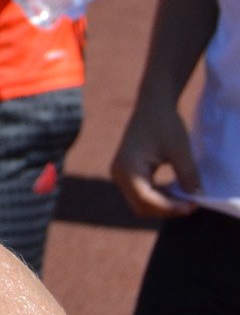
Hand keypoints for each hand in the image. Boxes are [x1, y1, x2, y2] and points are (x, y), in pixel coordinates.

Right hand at [111, 98, 199, 218]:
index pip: (147, 200)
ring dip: (163, 205)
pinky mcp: (127, 172)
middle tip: (191, 204)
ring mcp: (121, 174)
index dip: (170, 208)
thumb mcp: (180, 151)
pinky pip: (142, 194)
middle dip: (166, 210)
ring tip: (185, 199)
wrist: (152, 104)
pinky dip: (159, 197)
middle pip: (141, 206)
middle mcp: (119, 173)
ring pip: (141, 203)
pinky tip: (175, 192)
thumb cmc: (165, 123)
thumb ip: (188, 177)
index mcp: (128, 167)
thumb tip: (196, 199)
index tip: (193, 205)